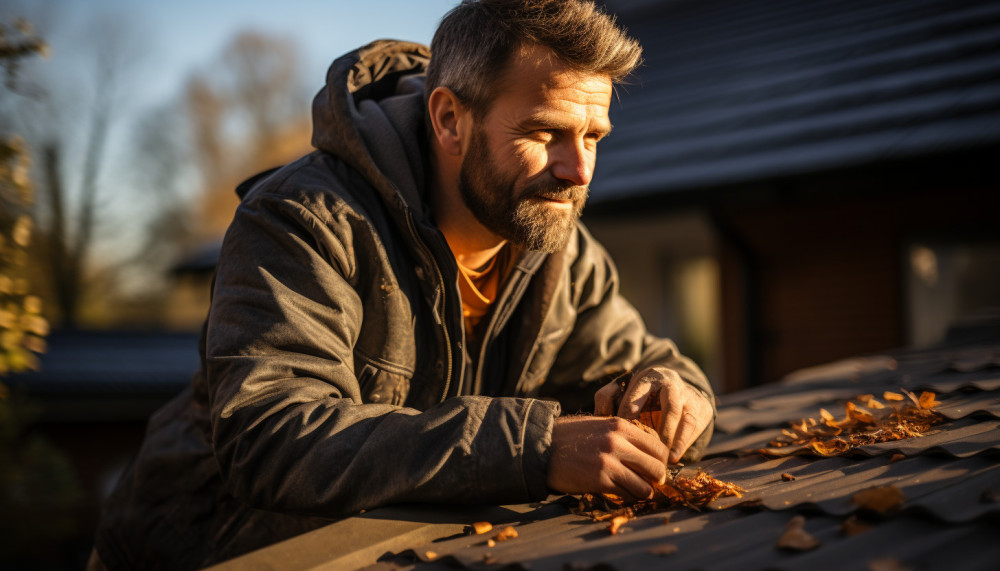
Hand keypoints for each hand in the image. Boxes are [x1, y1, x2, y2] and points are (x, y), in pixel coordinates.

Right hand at [546, 415, 668, 500]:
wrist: (543, 448)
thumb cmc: (571, 437)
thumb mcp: (600, 425)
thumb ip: (623, 434)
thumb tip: (647, 451)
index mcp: (620, 426)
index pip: (658, 447)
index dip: (660, 461)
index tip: (654, 468)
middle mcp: (618, 442)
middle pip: (657, 467)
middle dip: (657, 479)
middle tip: (650, 482)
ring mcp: (609, 462)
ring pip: (645, 486)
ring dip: (644, 492)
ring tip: (636, 491)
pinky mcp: (600, 480)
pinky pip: (627, 495)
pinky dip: (629, 497)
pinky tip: (622, 493)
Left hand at [594, 367, 712, 463]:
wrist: (674, 389)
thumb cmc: (640, 396)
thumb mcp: (623, 392)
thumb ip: (607, 400)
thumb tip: (601, 417)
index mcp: (649, 378)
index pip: (640, 390)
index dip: (631, 408)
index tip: (622, 428)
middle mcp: (671, 385)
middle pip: (670, 406)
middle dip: (663, 429)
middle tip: (651, 449)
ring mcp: (688, 397)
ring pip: (687, 418)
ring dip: (678, 440)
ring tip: (668, 458)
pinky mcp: (701, 409)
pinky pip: (696, 428)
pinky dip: (685, 443)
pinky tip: (676, 456)